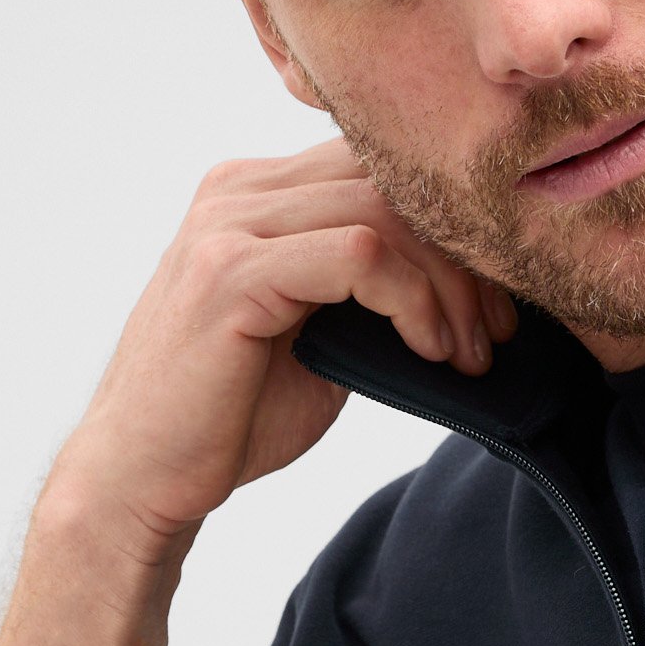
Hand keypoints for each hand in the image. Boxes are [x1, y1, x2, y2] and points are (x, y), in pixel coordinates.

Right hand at [56, 137, 518, 559]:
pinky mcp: (230, 273)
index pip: (381, 168)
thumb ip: (368, 288)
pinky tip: (430, 352)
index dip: (453, 229)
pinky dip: (413, 301)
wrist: (145, 476)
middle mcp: (238, 191)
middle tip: (499, 333)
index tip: (496, 306)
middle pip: (391, 180)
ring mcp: (228, 225)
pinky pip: (358, 255)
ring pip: (384, 212)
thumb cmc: (233, 416)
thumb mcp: (318, 335)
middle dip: (464, 258)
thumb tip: (467, 280)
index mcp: (258, 194)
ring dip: (447, 288)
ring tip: (468, 354)